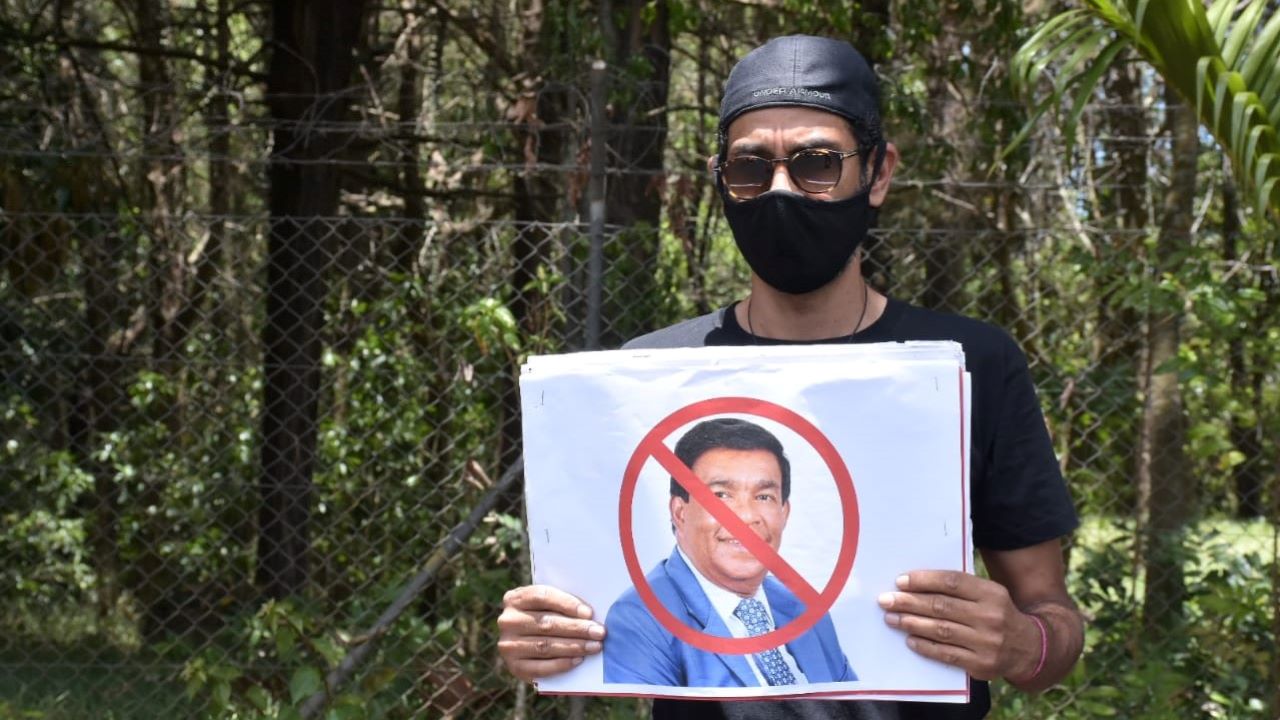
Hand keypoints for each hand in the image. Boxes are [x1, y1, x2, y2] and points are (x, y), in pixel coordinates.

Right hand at [497, 585, 605, 681]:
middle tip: (599, 632)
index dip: (566, 604)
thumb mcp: (548, 604)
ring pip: (545, 646)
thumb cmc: (545, 616)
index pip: (541, 596)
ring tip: (595, 646)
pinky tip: (578, 660)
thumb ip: (562, 604)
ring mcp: (508, 645)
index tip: (589, 613)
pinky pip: (540, 668)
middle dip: (577, 628)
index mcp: (515, 598)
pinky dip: (561, 664)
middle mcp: (507, 621)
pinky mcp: (514, 667)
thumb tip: (590, 614)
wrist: (526, 642)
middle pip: (546, 623)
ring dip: (574, 647)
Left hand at [877, 570, 1040, 681]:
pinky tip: (910, 639)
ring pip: (942, 630)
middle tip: (886, 600)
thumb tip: (916, 583)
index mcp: (991, 593)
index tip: (900, 581)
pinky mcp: (982, 664)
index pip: (952, 582)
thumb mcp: (989, 594)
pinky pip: (947, 654)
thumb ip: (960, 588)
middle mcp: (991, 617)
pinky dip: (925, 646)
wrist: (1029, 648)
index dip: (924, 580)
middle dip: (909, 602)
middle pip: (942, 606)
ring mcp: (987, 643)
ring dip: (912, 623)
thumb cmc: (997, 614)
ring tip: (892, 618)